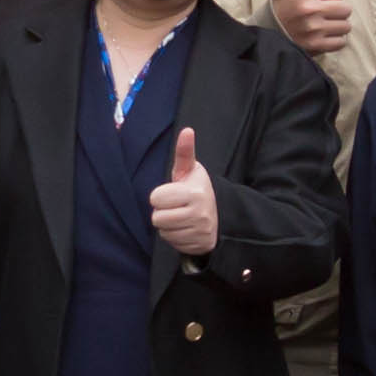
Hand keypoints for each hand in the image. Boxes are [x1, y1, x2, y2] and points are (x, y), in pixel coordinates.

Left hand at [146, 126, 218, 258]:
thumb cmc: (197, 189)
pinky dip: (175, 236)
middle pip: (157, 218)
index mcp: (195, 193)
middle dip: (163, 211)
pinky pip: (172, 242)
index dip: (160, 196)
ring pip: (163, 231)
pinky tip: (185, 228)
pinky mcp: (198, 245)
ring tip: (181, 216)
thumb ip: (184, 153)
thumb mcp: (191, 171)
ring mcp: (199, 231)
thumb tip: (187, 130)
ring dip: (168, 225)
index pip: (156, 198)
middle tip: (176, 206)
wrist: (219, 214)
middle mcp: (199, 213)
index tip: (173, 194)